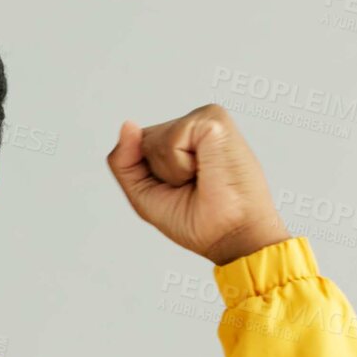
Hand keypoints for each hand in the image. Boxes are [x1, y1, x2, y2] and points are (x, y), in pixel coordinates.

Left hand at [105, 104, 289, 265]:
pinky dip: (181, 165)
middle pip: (141, 141)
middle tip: (194, 186)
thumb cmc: (197, 221)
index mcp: (183, 141)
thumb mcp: (144, 193)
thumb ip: (124, 161)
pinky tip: (206, 170)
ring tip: (203, 179)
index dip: (148, 176)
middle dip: (158, 173)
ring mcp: (205, 119)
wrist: (232, 236)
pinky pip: (170, 140)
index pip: (137, 145)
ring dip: (171, 171)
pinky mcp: (214, 119)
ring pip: (152, 140)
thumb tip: (127, 124)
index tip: (181, 191)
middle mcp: (193, 126)